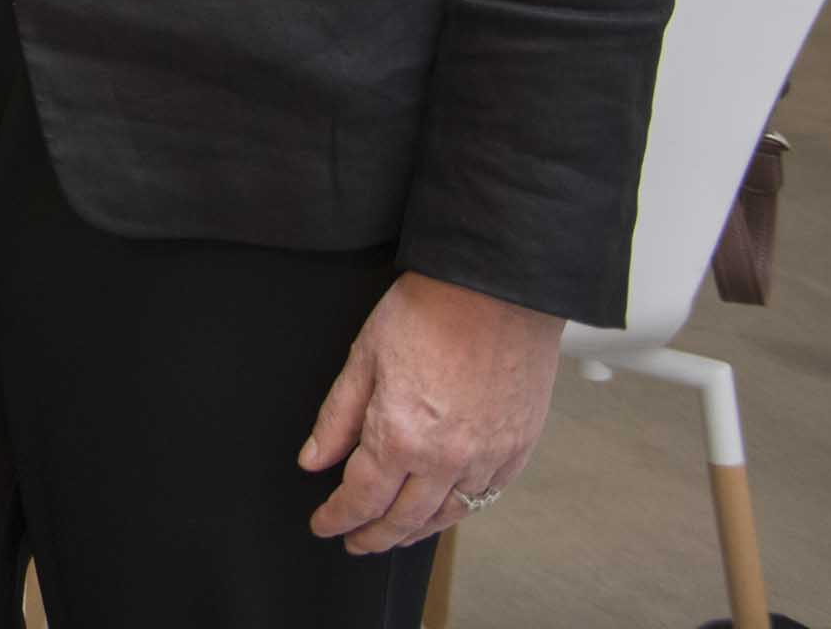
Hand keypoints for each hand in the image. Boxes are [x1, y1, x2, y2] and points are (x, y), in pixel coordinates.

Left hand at [298, 271, 564, 551]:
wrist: (497, 290)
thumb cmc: (429, 311)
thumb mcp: (363, 358)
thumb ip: (337, 418)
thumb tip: (313, 460)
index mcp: (400, 436)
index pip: (361, 498)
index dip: (338, 518)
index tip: (324, 525)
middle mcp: (446, 458)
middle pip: (403, 518)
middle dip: (373, 536)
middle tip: (355, 541)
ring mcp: (487, 458)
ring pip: (447, 515)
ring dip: (416, 531)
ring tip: (394, 534)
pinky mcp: (517, 449)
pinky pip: (486, 496)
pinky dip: (459, 510)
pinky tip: (443, 508)